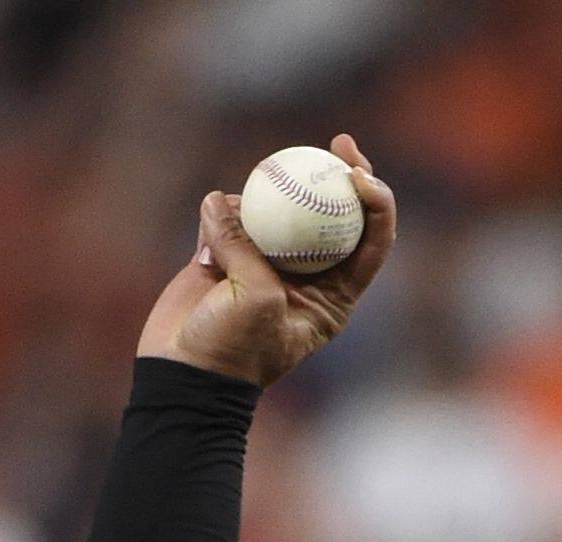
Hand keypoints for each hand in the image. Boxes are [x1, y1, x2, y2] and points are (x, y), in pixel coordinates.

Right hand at [137, 132, 395, 387]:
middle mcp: (306, 276)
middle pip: (334, 215)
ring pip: (280, 210)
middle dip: (340, 174)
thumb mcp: (255, 300)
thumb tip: (221, 202)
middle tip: (338, 143)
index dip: (376, 203)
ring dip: (269, 193)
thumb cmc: (233, 350)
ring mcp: (265, 263)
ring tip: (253, 193)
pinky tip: (213, 214)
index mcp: (334, 296)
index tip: (359, 174)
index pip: (371, 242)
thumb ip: (247, 248)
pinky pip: (230, 217)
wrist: (184, 377)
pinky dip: (222, 210)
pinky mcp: (225, 256)